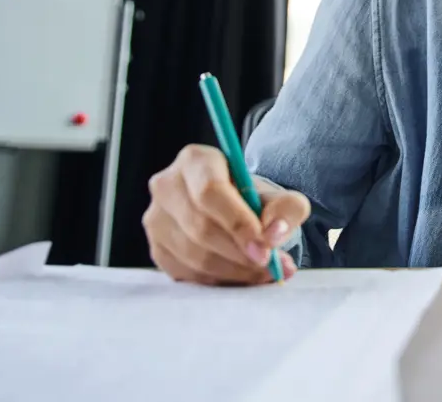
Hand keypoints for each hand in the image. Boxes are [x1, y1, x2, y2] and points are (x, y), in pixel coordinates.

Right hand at [143, 144, 310, 284]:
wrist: (233, 213)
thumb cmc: (252, 200)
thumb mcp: (278, 196)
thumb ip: (286, 209)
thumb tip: (274, 233)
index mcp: (196, 160)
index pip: (210, 192)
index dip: (238, 223)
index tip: (265, 248)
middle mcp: (167, 186)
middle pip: (201, 228)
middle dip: (240, 253)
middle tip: (271, 265)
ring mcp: (156, 220)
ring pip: (194, 255)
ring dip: (234, 271)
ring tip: (264, 272)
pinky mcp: (156, 249)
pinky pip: (187, 273)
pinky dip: (219, 281)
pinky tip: (241, 276)